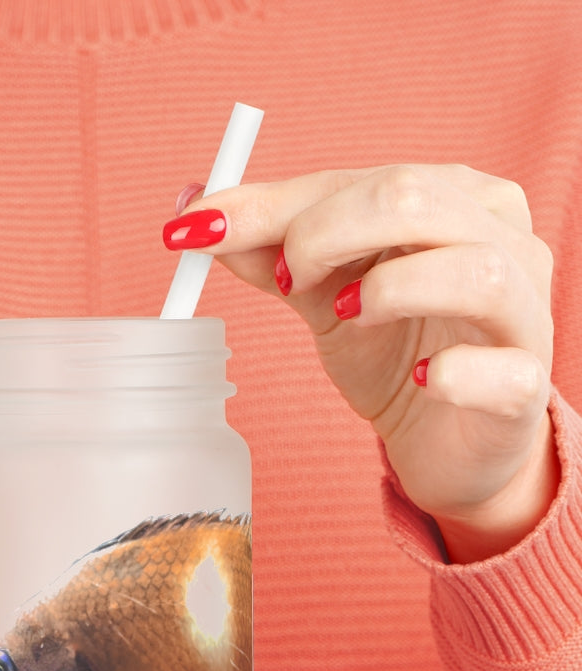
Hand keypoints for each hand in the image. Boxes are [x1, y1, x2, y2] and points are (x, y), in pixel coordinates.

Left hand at [166, 165, 557, 561]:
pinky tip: (421, 380)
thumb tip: (196, 212)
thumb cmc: (392, 352)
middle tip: (285, 281)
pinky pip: (502, 370)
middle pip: (414, 199)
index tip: (198, 229)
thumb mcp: (322, 295)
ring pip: (474, 270)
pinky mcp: (525, 385)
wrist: (444, 439)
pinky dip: (454, 373)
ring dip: (389, 290)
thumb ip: (270, 252)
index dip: (273, 205)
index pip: (358, 181)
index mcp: (452, 199)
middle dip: (323, 233)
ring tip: (344, 316)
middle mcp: (501, 239)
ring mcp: (524, 312)